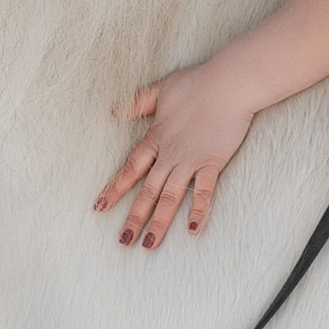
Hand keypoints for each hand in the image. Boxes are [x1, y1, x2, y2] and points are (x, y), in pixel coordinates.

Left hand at [94, 58, 255, 248]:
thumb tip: (115, 108)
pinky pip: (203, 192)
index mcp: (156, 138)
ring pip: (170, 197)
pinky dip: (198, 211)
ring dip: (158, 222)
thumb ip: (138, 102)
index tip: (100, 208)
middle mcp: (169, 154)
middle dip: (134, 217)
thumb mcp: (161, 89)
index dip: (114, 190)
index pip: (131, 169)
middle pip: (147, 191)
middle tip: (123, 241)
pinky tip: (191, 230)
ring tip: (149, 245)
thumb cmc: (196, 83)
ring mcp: (190, 160)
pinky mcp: (212, 162)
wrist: (228, 83)